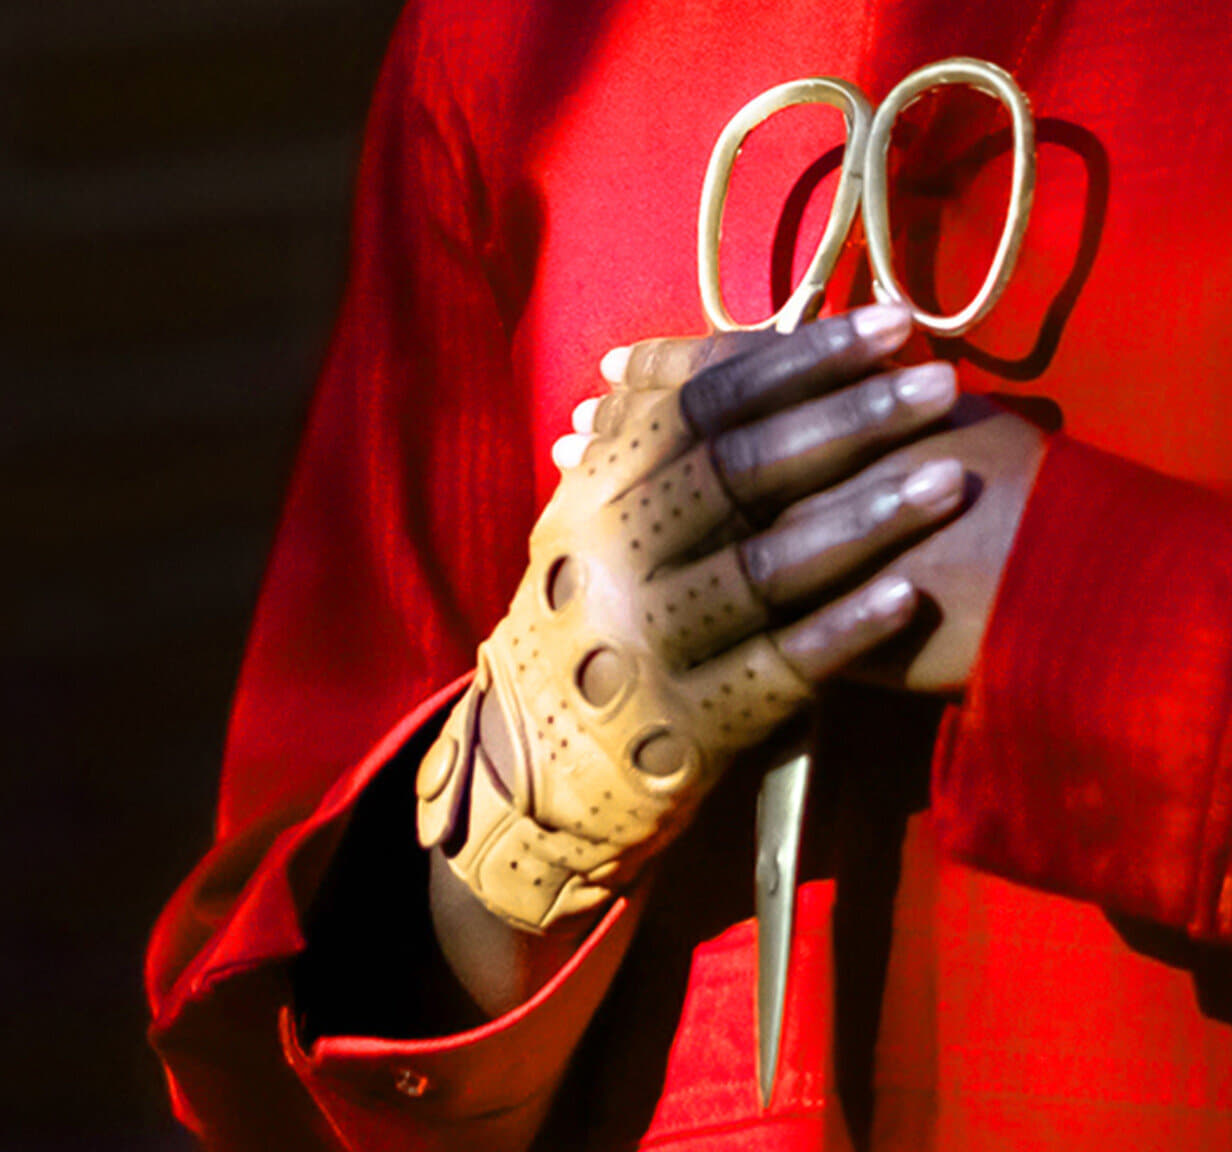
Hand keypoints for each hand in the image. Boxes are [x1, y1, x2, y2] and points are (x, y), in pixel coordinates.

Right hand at [419, 304, 970, 932]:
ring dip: (866, 518)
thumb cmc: (585, 624)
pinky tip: (911, 599)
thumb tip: (651, 357)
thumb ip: (628, 449)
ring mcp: (647, 641)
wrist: (532, 769)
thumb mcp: (587, 528)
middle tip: (943, 385)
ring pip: (763, 565)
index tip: (891, 324)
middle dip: (850, 420)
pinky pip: (777, 666)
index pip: (702, 402)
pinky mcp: (685, 721)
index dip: (800, 359)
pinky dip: (845, 630)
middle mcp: (611, 559)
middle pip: (740, 471)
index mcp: (592, 495)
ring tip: (952, 479)